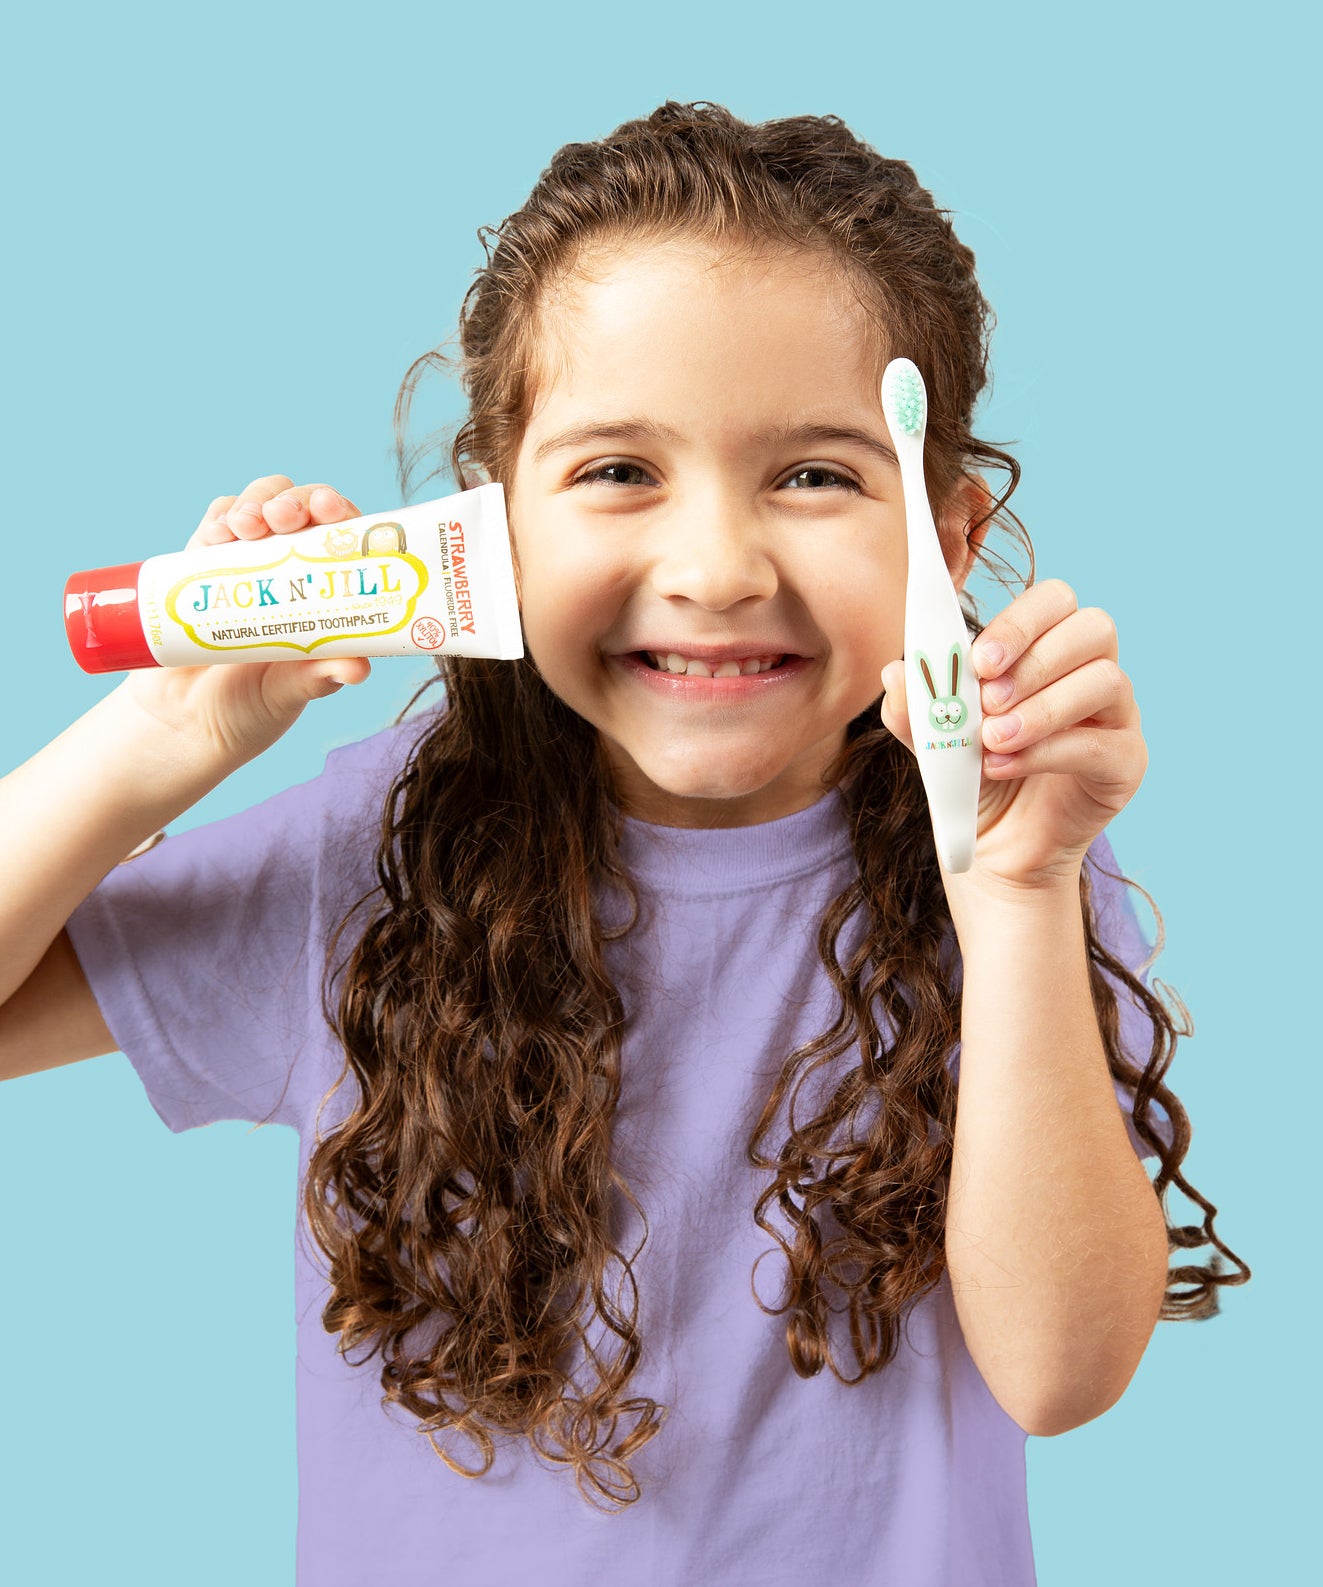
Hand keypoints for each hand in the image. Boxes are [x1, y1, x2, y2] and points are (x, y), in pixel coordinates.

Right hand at [118, 475, 372, 768]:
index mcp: (329, 594)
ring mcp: (248, 560)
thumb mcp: (290, 694)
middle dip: (295, 500)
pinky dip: (219, 516)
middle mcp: (293, 569)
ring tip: (245, 527)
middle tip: (282, 517)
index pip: (346, 538)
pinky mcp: (204, 562)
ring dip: (256, 502)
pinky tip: (218, 531)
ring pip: (259, 504)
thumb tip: (357, 668)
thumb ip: (318, 678)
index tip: (331, 512)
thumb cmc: (253, 707)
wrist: (184, 720)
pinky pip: (215, 523)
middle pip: (303, 509)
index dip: (343, 516)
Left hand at [878, 579, 1146, 890]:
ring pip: (1105, 680)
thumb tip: (896, 670)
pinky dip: (1046, 752)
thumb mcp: (935, 740)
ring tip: (992, 740)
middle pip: (1093, 627)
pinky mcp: (1126, 762)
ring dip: (1041, 708)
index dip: (1019, 622)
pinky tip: (1003, 767)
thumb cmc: (972, 777)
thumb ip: (917, 707)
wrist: (992, 848)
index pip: (1054, 601)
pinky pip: (1101, 743)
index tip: (978, 661)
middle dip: (1035, 660)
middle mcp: (1091, 671)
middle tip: (987, 700)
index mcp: (1048, 648)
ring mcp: (1117, 715)